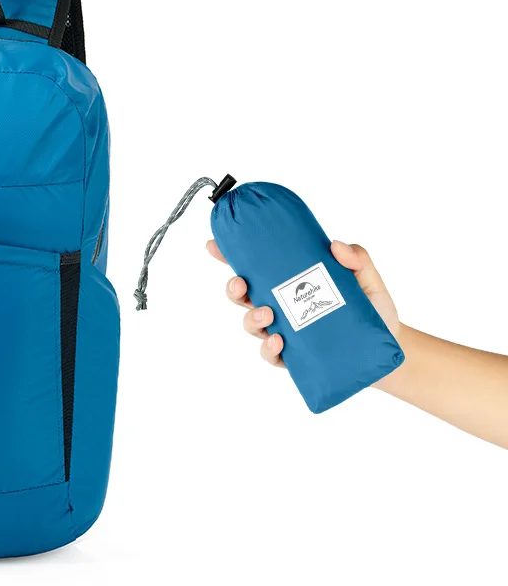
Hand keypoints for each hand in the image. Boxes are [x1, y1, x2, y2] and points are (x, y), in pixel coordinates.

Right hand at [206, 239, 400, 367]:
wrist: (386, 352)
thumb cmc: (372, 310)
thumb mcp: (368, 278)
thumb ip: (357, 258)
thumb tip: (335, 246)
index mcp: (289, 280)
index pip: (254, 266)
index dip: (229, 256)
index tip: (214, 245)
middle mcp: (280, 304)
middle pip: (242, 295)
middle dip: (233, 288)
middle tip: (240, 283)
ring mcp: (283, 331)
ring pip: (251, 324)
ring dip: (251, 318)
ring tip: (266, 315)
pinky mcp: (292, 357)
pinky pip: (270, 354)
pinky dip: (269, 348)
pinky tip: (277, 342)